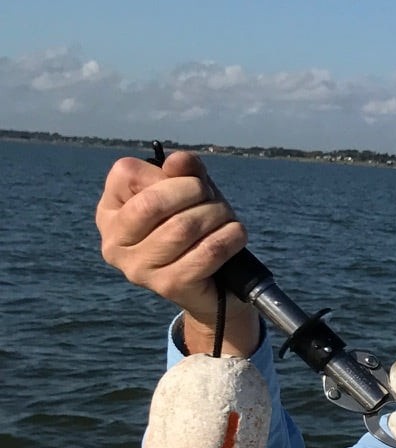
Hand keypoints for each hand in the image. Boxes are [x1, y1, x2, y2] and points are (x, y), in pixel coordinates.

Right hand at [95, 149, 259, 354]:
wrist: (214, 284)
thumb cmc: (196, 228)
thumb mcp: (190, 191)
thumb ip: (184, 171)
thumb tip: (180, 161)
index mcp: (110, 212)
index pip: (127, 174)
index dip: (168, 173)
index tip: (190, 184)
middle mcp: (114, 243)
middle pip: (153, 202)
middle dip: (195, 192)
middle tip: (213, 199)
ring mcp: (138, 268)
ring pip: (183, 227)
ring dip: (217, 215)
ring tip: (226, 217)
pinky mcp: (168, 286)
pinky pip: (206, 252)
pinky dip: (229, 237)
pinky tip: (235, 234)